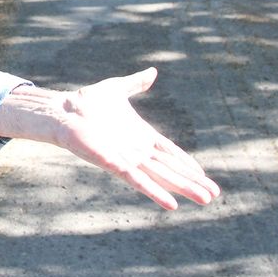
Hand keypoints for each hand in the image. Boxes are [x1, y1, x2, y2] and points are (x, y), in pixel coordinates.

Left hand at [0, 67, 219, 209]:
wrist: (63, 109)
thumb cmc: (86, 101)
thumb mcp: (117, 88)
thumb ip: (136, 83)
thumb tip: (153, 72)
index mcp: (141, 135)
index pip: (170, 152)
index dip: (188, 164)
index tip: (205, 176)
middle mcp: (136, 150)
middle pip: (171, 168)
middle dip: (192, 182)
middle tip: (213, 195)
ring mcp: (126, 158)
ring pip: (161, 177)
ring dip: (182, 188)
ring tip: (203, 200)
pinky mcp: (114, 164)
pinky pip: (138, 180)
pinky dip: (155, 191)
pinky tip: (171, 204)